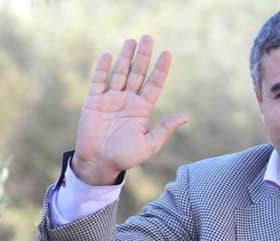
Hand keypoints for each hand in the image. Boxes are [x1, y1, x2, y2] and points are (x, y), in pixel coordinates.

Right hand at [72, 35, 187, 184]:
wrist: (100, 163)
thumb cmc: (126, 157)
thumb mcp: (150, 144)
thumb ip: (165, 128)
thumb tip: (185, 117)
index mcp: (142, 109)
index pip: (154, 84)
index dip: (160, 70)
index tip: (167, 54)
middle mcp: (128, 101)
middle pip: (137, 73)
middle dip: (143, 56)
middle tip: (149, 38)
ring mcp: (111, 99)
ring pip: (120, 73)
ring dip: (125, 57)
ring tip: (132, 41)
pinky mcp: (94, 102)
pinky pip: (98, 81)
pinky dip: (103, 69)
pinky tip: (109, 55)